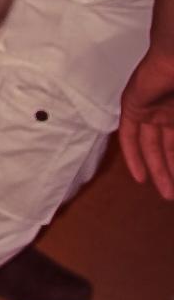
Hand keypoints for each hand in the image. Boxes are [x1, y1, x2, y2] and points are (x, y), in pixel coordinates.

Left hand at [119, 49, 173, 199]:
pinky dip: (133, 156)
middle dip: (171, 170)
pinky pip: (129, 136)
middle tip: (173, 193)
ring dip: (156, 169)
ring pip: (150, 146)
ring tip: (164, 192)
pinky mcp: (133, 106)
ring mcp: (150, 108)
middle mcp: (166, 111)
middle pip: (166, 146)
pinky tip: (139, 177)